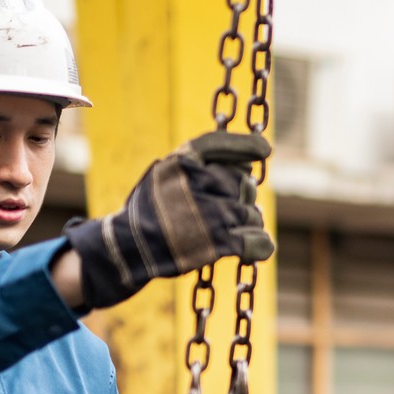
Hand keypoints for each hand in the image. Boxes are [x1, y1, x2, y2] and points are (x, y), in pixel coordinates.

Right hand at [63, 131, 275, 309]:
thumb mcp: (164, 175)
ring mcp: (210, 213)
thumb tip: (247, 167)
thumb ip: (198, 166)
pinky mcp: (218, 243)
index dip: (245, 145)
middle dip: (242, 196)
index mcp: (181, 162)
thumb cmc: (150, 211)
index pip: (219, 144)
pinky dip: (260, 245)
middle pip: (243, 183)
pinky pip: (258, 241)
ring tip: (228, 230)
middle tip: (228, 209)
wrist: (128, 249)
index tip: (264, 149)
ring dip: (247, 223)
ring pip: (252, 214)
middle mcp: (197, 183)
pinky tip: (255, 247)